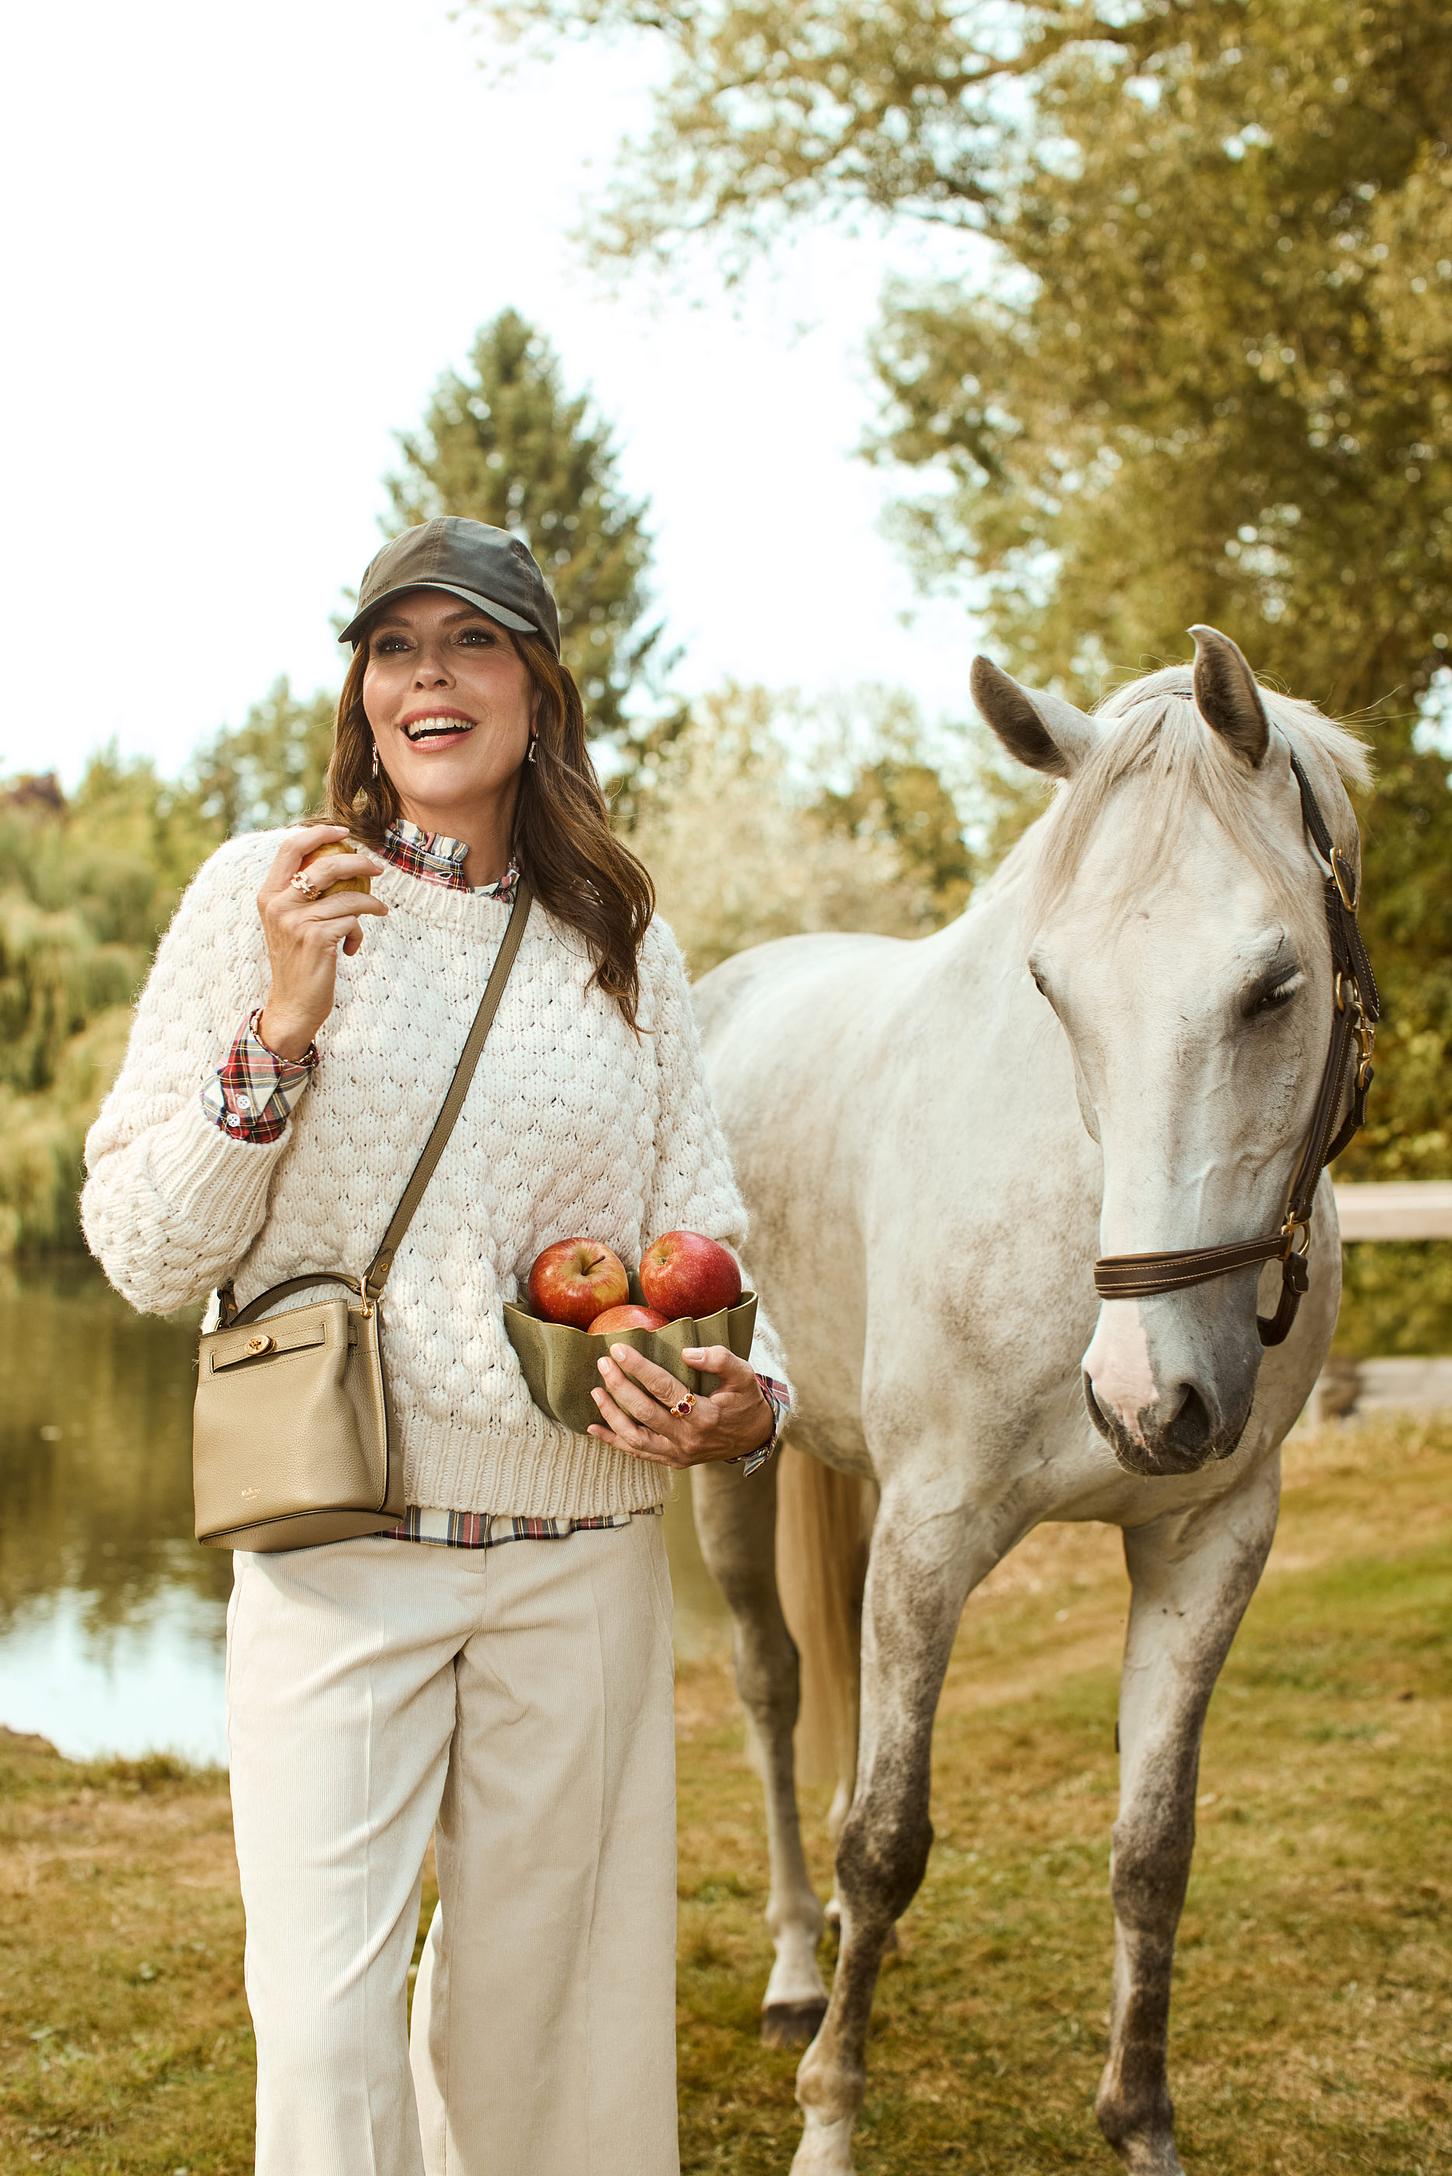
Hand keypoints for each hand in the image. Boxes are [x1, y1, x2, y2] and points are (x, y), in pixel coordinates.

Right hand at [256, 824, 389, 1055]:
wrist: (292, 1004)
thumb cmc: (298, 960)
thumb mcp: (290, 923)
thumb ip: (301, 895)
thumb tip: (337, 861)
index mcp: (268, 895)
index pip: (289, 848)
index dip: (318, 833)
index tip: (343, 832)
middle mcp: (278, 905)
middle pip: (325, 866)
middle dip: (358, 863)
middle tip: (377, 870)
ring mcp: (297, 922)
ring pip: (348, 897)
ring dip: (370, 905)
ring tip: (379, 912)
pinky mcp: (318, 939)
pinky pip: (353, 922)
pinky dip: (359, 934)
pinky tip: (353, 947)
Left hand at [586, 1342, 774, 1467]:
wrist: (754, 1437)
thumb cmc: (745, 1401)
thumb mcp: (744, 1375)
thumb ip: (720, 1359)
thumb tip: (687, 1352)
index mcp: (706, 1416)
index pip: (665, 1389)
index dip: (639, 1368)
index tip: (618, 1350)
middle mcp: (689, 1439)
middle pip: (645, 1412)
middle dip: (619, 1386)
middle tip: (603, 1363)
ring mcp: (678, 1454)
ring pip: (635, 1438)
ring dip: (611, 1414)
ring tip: (596, 1390)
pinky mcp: (672, 1461)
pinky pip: (637, 1453)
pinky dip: (613, 1441)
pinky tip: (594, 1427)